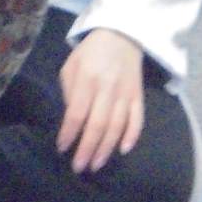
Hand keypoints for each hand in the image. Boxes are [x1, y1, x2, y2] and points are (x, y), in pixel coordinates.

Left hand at [58, 28, 146, 173]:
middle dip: (87, 149)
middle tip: (79, 167)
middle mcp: (108, 87)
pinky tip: (123, 150)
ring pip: (116, 127)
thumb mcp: (72, 65)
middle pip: (97, 125)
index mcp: (87, 78)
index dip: (69, 133)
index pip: (77, 112)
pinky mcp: (138, 96)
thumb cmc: (91, 53)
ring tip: (96, 164)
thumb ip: (70, 91)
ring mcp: (125, 93)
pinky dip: (131, 136)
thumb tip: (73, 120)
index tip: (62, 148)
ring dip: (106, 149)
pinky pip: (137, 120)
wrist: (123, 35)